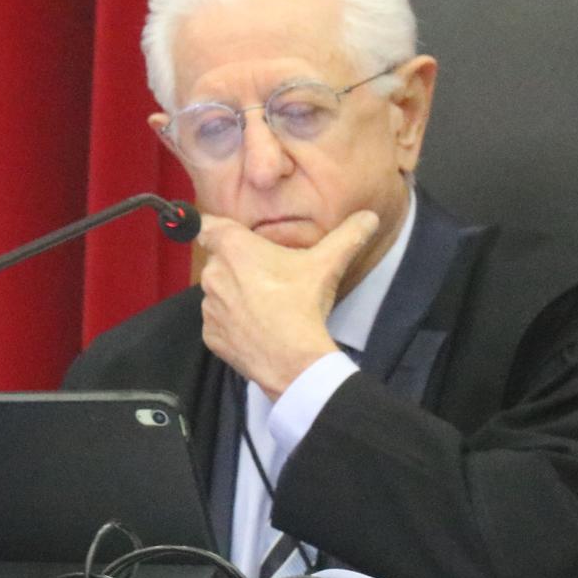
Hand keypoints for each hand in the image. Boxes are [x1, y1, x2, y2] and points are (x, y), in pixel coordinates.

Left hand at [193, 210, 379, 395]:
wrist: (292, 360)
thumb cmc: (304, 305)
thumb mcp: (329, 263)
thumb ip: (348, 234)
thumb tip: (369, 217)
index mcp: (233, 249)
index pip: (207, 225)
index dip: (218, 228)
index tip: (233, 235)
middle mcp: (212, 274)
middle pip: (220, 260)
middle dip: (239, 264)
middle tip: (269, 275)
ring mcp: (208, 307)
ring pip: (219, 291)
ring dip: (236, 293)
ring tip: (267, 304)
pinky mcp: (210, 334)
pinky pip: (219, 321)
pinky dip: (233, 322)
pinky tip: (258, 327)